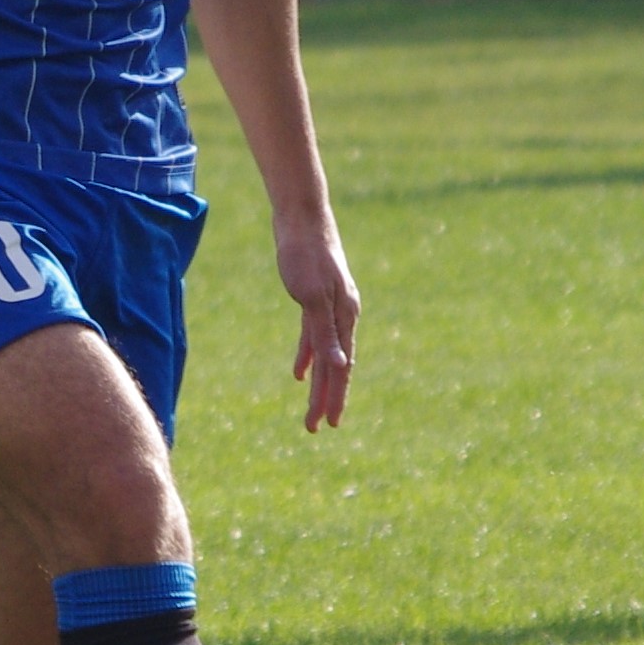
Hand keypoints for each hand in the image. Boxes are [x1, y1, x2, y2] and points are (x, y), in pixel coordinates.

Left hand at [274, 208, 357, 431]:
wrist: (301, 217)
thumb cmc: (305, 254)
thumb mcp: (311, 295)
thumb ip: (324, 332)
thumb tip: (339, 365)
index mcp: (344, 316)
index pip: (341, 367)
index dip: (334, 396)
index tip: (328, 423)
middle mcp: (342, 315)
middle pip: (336, 365)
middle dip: (326, 398)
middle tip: (315, 428)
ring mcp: (330, 307)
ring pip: (326, 354)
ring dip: (318, 383)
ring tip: (312, 409)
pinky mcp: (315, 298)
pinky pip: (314, 337)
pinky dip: (308, 356)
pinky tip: (299, 373)